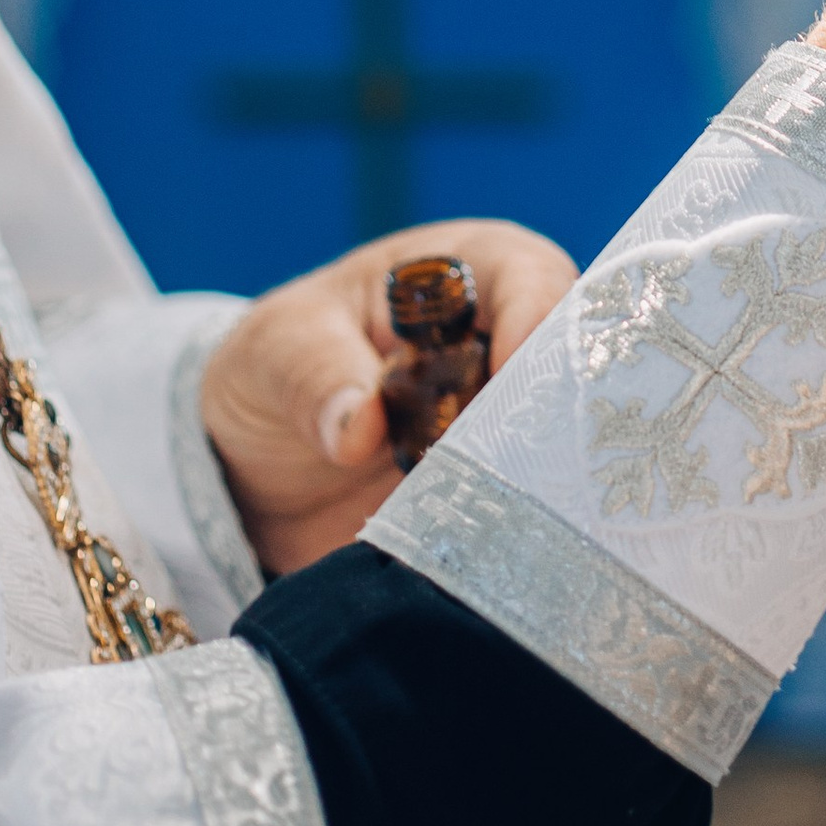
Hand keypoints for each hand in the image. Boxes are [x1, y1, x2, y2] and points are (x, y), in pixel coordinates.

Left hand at [201, 217, 576, 575]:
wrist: (255, 461)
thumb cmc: (278, 363)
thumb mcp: (278, 349)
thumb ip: (316, 376)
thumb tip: (359, 429)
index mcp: (466, 273)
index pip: (531, 277)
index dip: (534, 316)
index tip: (510, 372)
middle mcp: (505, 343)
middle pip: (570, 363)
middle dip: (549, 408)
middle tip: (511, 457)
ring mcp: (504, 424)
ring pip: (558, 442)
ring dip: (532, 477)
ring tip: (492, 513)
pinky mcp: (493, 493)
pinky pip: (526, 509)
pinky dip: (518, 529)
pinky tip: (495, 552)